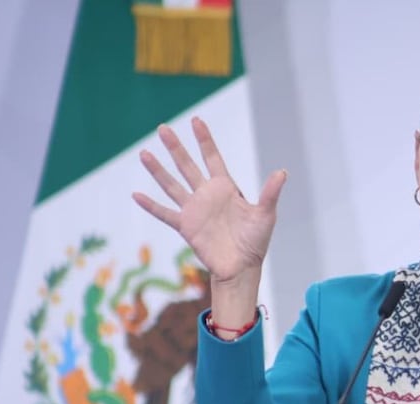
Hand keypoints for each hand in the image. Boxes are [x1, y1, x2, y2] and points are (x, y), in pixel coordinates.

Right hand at [132, 117, 286, 284]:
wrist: (241, 267)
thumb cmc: (256, 241)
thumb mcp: (265, 214)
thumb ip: (270, 193)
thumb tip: (283, 172)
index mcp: (226, 188)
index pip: (213, 158)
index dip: (204, 140)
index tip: (196, 120)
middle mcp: (207, 195)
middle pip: (187, 166)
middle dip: (176, 147)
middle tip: (163, 128)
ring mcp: (194, 210)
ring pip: (172, 185)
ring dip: (158, 170)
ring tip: (143, 153)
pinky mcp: (186, 227)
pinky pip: (165, 213)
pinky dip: (151, 205)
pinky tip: (136, 195)